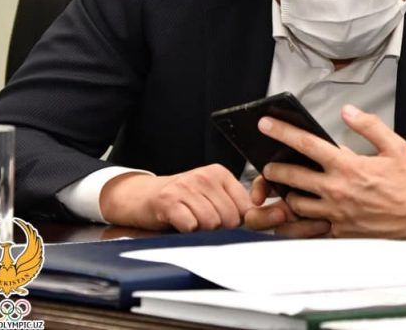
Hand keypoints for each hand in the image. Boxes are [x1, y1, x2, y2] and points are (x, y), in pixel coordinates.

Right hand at [99, 164, 252, 231]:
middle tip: (203, 224)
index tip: (227, 224)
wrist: (141, 196)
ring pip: (212, 224)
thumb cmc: (179, 199)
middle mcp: (204, 177)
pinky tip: (180, 223)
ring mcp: (186, 187)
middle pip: (230, 218)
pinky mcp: (168, 201)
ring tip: (191, 222)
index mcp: (220, 174)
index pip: (246, 206)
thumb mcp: (209, 195)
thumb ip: (233, 205)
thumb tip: (264, 219)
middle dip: (219, 229)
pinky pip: (191, 226)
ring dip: (202, 231)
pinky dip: (186, 231)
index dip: (238, 221)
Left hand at [259, 105, 405, 239]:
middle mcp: (337, 190)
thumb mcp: (396, 147)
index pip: (306, 144)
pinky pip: (310, 227)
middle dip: (274, 169)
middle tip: (267, 165)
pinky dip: (300, 220)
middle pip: (292, 176)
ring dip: (288, 194)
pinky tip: (300, 215)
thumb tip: (349, 112)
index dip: (282, 132)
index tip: (267, 125)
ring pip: (296, 204)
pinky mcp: (339, 231)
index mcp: (348, 166)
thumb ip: (369, 126)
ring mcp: (335, 213)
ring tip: (286, 189)